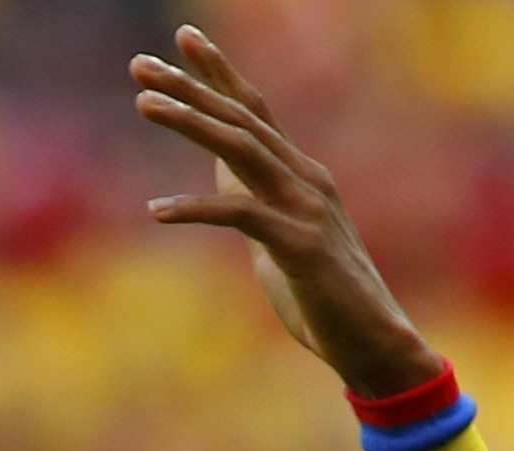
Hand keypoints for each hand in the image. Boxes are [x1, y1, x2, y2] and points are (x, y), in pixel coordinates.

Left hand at [131, 26, 438, 397]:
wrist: (374, 347)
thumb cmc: (325, 302)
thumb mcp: (278, 243)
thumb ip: (252, 204)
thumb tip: (220, 175)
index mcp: (301, 176)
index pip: (255, 111)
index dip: (219, 74)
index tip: (182, 40)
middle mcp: (306, 180)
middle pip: (242, 118)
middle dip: (191, 86)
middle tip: (140, 64)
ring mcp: (306, 210)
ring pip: (242, 149)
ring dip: (191, 122)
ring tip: (144, 104)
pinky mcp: (301, 247)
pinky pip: (241, 215)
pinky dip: (196, 210)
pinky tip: (156, 211)